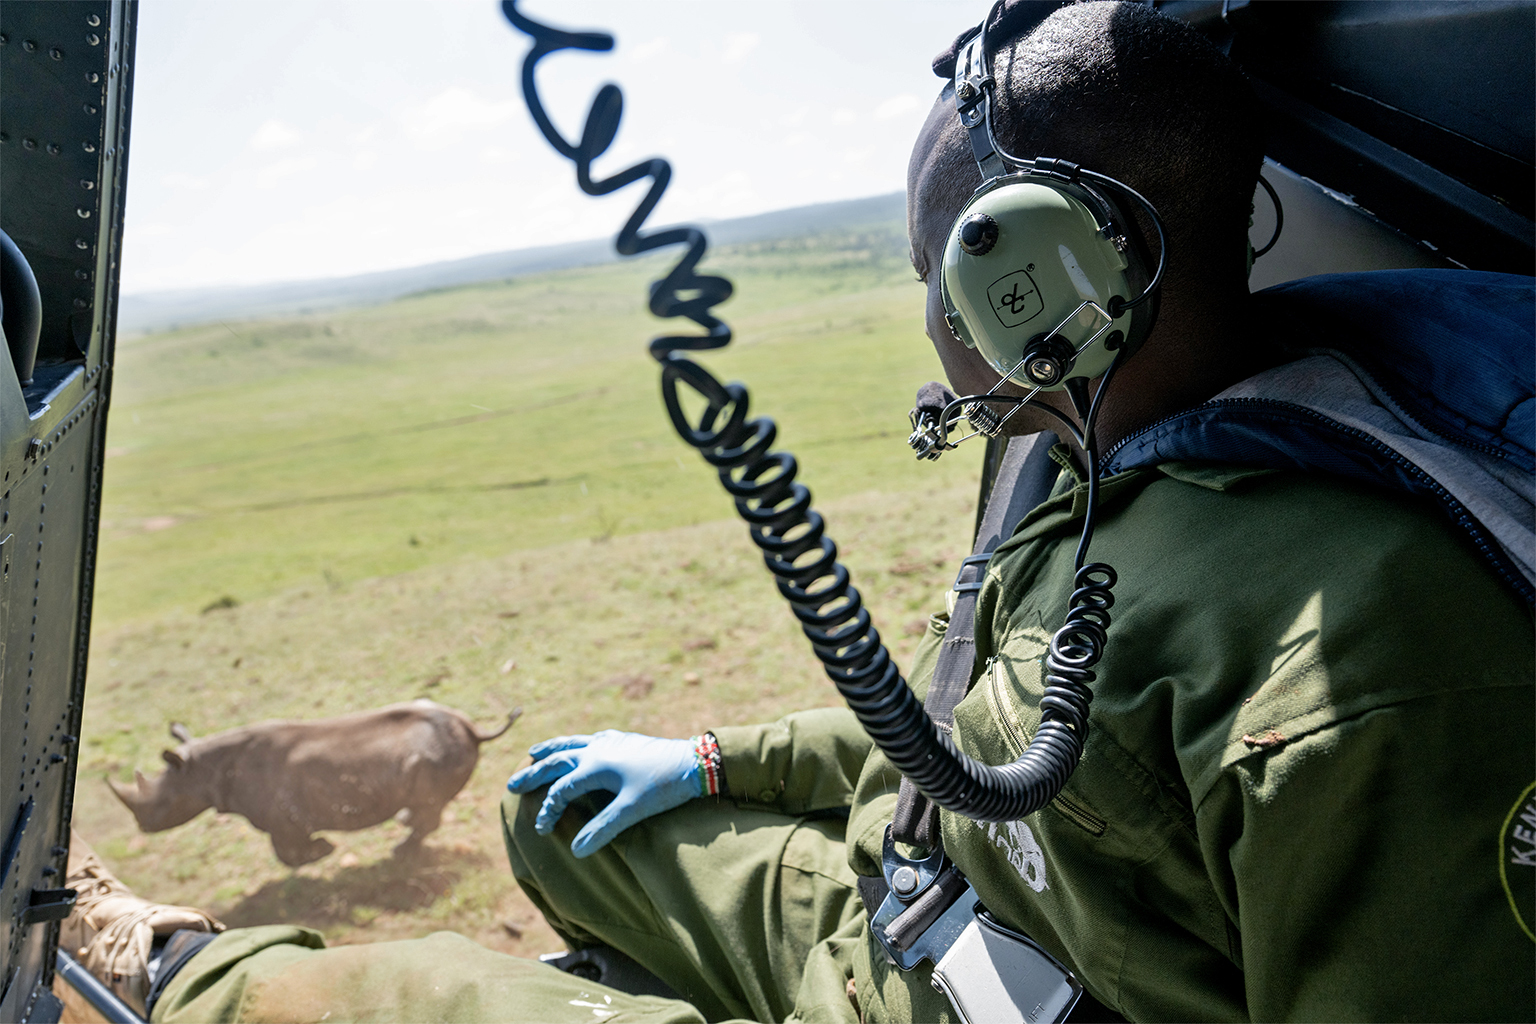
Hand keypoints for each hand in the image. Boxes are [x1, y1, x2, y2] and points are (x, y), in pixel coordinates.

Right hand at [507, 730, 701, 857]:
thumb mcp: (632, 811)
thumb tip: (575, 851)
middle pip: (557, 760)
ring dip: (551, 749)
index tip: (541, 829)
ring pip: (572, 743)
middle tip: (512, 783)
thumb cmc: (663, 786)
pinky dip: (577, 743)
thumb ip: (602, 829)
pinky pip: (592, 739)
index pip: (562, 790)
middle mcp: (598, 750)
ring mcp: (611, 742)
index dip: (549, 810)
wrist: (695, 761)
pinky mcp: (624, 740)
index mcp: (596, 767)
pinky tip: (580, 745)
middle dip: (534, 774)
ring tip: (533, 753)